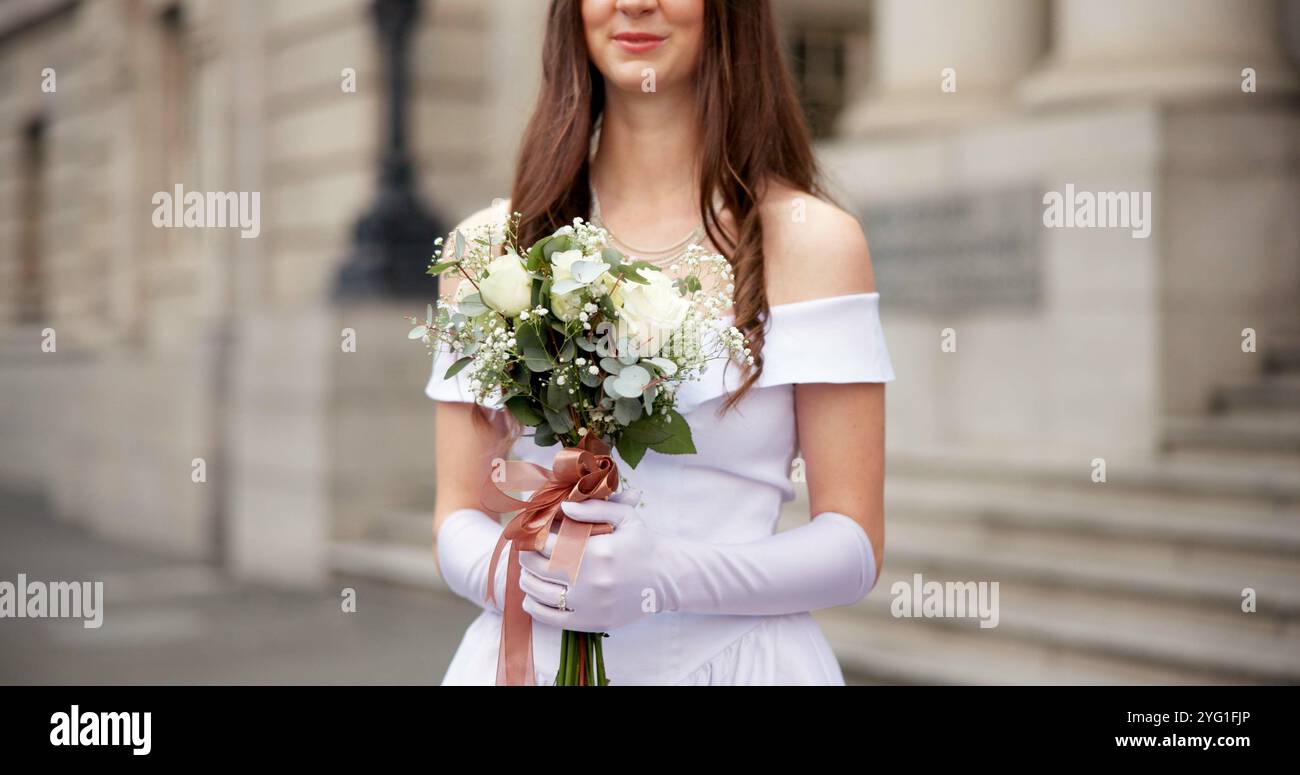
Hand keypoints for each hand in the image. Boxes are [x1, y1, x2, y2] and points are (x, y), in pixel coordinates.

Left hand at [517, 489, 666, 631]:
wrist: (666, 578)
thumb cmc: (643, 544)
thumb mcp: (625, 516)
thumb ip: (592, 508)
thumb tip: (561, 508)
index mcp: (597, 550)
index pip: (547, 543)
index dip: (533, 537)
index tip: (530, 534)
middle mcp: (591, 579)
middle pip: (538, 568)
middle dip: (525, 558)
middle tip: (525, 552)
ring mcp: (590, 604)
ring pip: (540, 593)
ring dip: (526, 581)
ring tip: (527, 573)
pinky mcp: (591, 622)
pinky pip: (551, 618)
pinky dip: (534, 607)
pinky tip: (532, 597)